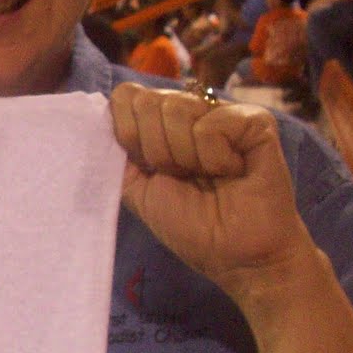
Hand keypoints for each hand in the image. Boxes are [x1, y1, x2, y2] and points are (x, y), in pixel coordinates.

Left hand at [109, 82, 316, 303]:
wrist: (239, 257)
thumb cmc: (193, 227)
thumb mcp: (138, 191)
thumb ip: (117, 155)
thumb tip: (98, 122)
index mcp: (161, 124)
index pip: (125, 96)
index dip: (127, 133)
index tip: (148, 167)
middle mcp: (191, 110)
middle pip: (147, 101)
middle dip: (157, 151)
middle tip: (184, 177)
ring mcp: (223, 112)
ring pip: (177, 108)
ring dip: (186, 157)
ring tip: (210, 177)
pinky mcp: (255, 120)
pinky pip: (211, 126)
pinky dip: (215, 159)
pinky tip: (234, 172)